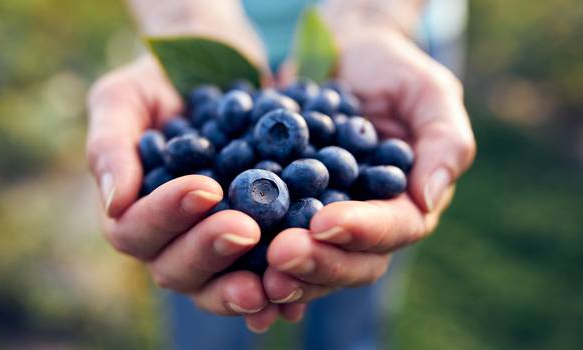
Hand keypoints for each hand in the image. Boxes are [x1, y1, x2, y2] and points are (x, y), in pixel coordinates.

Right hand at [86, 55, 305, 329]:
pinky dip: (277, 291)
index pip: (135, 230)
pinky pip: (261, 278)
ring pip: (216, 286)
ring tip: (273, 282)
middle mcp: (170, 239)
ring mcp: (212, 248)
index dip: (167, 216)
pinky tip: (296, 294)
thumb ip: (110, 144)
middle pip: (175, 270)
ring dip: (241, 288)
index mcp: (132, 210)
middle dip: (209, 251)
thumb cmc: (163, 82)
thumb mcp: (128, 96)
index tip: (206, 188)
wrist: (225, 70)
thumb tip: (114, 203)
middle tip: (246, 230)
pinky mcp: (256, 246)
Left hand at [265, 23, 474, 305]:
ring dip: (286, 273)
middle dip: (318, 261)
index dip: (361, 231)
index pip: (393, 228)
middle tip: (280, 254)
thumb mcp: (428, 92)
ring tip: (257, 270)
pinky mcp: (289, 214)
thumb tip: (428, 198)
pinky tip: (234, 269)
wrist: (339, 58)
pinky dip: (256, 263)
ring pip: (313, 264)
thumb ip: (444, 141)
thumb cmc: (391, 70)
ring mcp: (326, 224)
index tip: (325, 223)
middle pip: (352, 261)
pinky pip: (274, 243)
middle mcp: (368, 224)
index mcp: (406, 202)